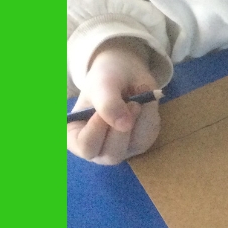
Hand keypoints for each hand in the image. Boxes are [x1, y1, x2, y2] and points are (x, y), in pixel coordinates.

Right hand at [67, 38, 160, 164]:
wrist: (125, 73)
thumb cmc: (105, 78)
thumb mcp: (102, 84)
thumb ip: (107, 103)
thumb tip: (124, 126)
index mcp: (75, 136)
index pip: (85, 146)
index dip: (96, 130)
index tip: (103, 111)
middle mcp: (97, 148)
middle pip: (112, 154)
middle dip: (123, 128)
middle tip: (131, 102)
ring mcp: (121, 148)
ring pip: (136, 145)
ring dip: (141, 120)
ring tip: (137, 99)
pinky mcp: (141, 142)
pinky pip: (150, 135)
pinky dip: (151, 116)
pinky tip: (144, 104)